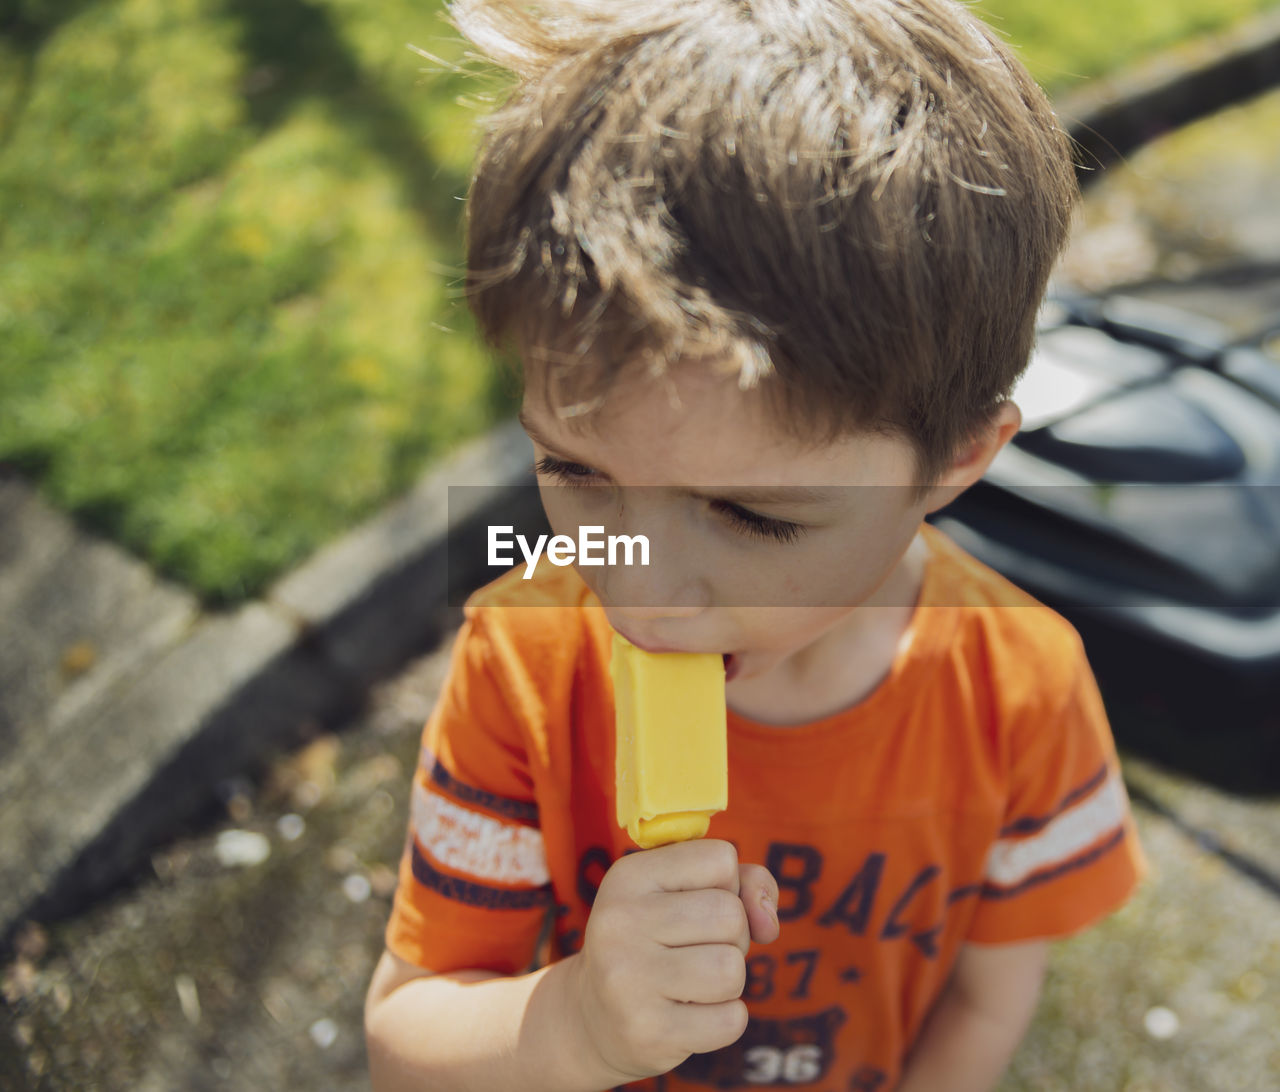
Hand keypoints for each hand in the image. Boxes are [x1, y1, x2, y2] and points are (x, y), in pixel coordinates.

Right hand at [569, 840, 779, 1084]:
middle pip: (731, 915)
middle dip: (731, 936)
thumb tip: (768, 922)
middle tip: (694, 950)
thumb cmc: (655, 942)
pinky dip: (725, 1019)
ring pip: (732, 968)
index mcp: (628, 876)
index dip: (726, 886)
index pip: (721, 859)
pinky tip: (689, 1015)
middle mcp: (620, 922)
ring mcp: (629, 979)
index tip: (694, 905)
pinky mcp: (648, 1032)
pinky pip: (731, 1020)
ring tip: (692, 983)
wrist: (593, 1018)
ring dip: (728, 980)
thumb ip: (743, 883)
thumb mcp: (684, 893)